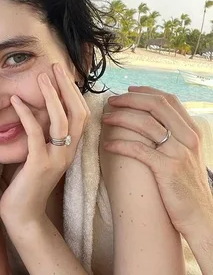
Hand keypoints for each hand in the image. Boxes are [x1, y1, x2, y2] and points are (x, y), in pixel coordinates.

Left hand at [0, 63, 89, 226]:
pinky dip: (26, 115)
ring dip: (52, 95)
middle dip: (67, 87)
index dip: (73, 92)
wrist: (24, 214)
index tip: (62, 73)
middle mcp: (68, 152)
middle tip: (55, 65)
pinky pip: (36, 134)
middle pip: (77, 112)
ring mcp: (56, 159)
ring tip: (42, 75)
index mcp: (70, 148)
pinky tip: (15, 101)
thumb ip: (43, 136)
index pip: (80, 114)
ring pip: (61, 120)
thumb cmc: (28, 183)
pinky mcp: (39, 165)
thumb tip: (36, 112)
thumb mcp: (39, 155)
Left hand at [102, 86, 212, 237]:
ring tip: (105, 118)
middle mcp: (188, 137)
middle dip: (130, 99)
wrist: (200, 216)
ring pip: (146, 123)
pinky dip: (120, 144)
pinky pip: (139, 150)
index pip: (169, 100)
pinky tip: (108, 144)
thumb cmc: (187, 186)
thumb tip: (152, 123)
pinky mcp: (167, 169)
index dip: (146, 92)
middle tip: (111, 101)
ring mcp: (178, 152)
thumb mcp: (187, 156)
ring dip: (121, 118)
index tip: (128, 90)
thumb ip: (175, 137)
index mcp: (192, 131)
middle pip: (156, 105)